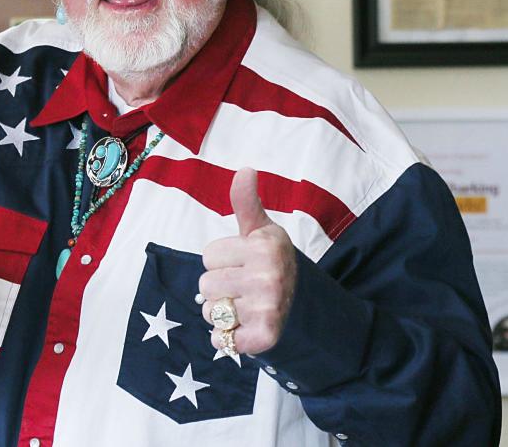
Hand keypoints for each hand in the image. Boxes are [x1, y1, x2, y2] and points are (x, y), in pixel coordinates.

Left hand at [200, 168, 296, 354]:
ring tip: (246, 306)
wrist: (302, 304)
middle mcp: (268, 275)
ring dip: (222, 313)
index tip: (243, 263)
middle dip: (219, 288)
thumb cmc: (270, 261)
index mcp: (264, 246)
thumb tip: (245, 169)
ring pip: (210, 312)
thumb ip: (246, 202)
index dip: (221, 260)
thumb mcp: (260, 230)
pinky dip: (226, 338)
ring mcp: (267, 307)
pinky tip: (245, 327)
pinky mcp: (264, 336)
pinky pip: (220, 339)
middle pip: (205, 284)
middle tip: (245, 287)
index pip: (208, 255)